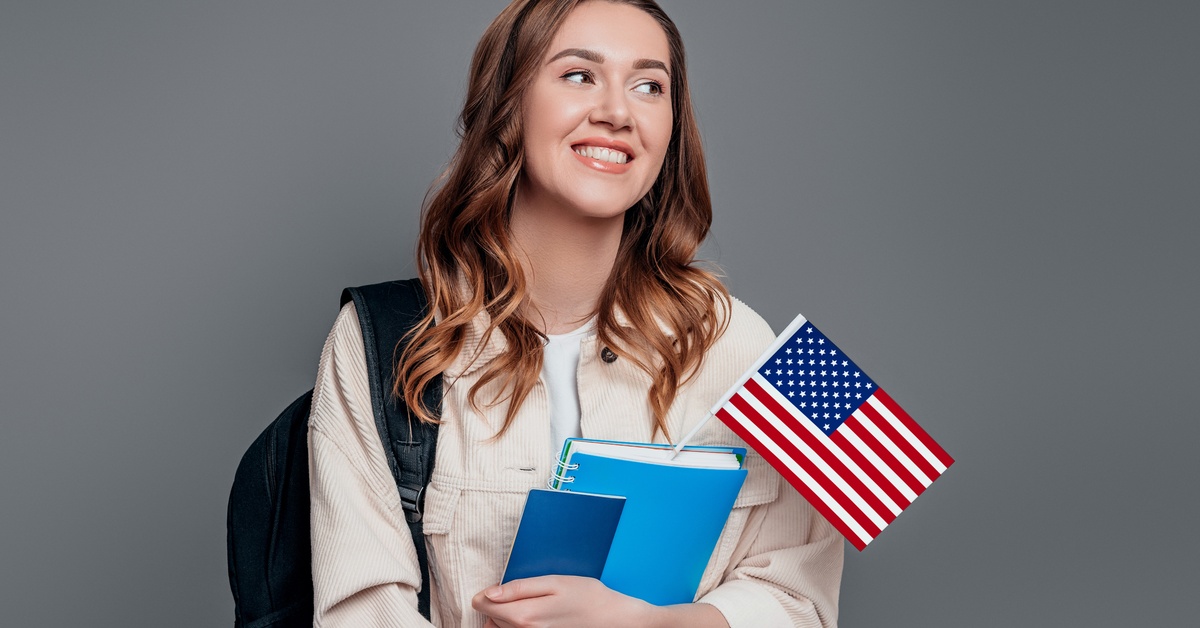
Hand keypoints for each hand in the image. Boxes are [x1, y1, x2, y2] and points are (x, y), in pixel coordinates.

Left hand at [472, 575, 656, 627]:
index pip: (483, 604)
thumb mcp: (554, 582)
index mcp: (525, 615)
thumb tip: (489, 593)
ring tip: (528, 603)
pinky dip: (516, 625)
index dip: (486, 592)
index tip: (499, 585)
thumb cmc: (587, 596)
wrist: (612, 619)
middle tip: (519, 591)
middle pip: (491, 617)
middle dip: (497, 603)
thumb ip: (519, 588)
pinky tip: (533, 616)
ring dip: (506, 616)